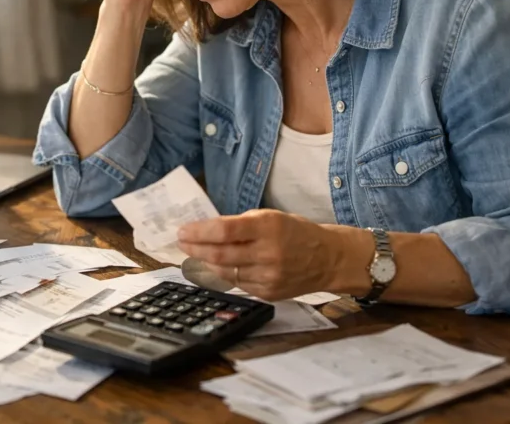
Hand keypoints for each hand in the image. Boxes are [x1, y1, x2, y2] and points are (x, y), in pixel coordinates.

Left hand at [177, 210, 343, 300]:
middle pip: (220, 254)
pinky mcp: (269, 293)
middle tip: (182, 242)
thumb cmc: (296, 232)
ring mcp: (269, 277)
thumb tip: (206, 231)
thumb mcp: (270, 217)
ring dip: (205, 262)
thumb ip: (240, 224)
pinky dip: (223, 274)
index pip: (225, 231)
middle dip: (195, 248)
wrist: (328, 259)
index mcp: (269, 227)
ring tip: (195, 253)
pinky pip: (237, 283)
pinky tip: (216, 266)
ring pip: (225, 272)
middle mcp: (269, 253)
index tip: (183, 231)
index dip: (199, 232)